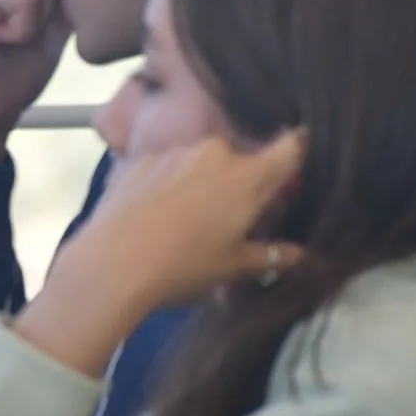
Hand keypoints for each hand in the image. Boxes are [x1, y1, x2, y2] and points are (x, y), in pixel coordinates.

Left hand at [14, 132, 306, 377]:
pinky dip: (169, 185)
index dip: (298, 152)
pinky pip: (167, 168)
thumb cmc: (185, 266)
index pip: (290, 148)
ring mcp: (174, 152)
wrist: (113, 262)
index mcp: (247, 176)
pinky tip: (155, 216)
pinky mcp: (140, 159)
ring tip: (185, 224)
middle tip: (231, 221)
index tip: (295, 166)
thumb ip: (272, 256)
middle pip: (241, 161)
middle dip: (241, 185)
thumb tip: (302, 255)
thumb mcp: (234, 268)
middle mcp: (215, 152)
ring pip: (201, 164)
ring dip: (202, 184)